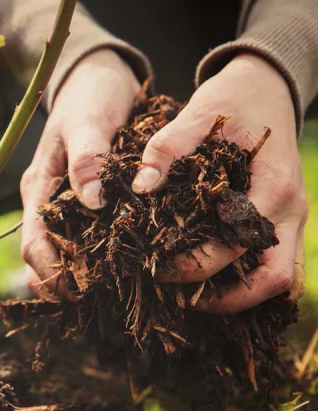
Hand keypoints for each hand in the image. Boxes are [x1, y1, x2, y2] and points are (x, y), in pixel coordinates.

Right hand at [20, 49, 139, 298]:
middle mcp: (48, 202)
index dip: (49, 273)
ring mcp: (66, 204)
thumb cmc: (90, 96)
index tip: (76, 293)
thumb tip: (92, 202)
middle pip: (44, 257)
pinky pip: (86, 239)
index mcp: (39, 188)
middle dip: (63, 284)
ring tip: (110, 297)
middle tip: (96, 306)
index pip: (33, 243)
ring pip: (63, 253)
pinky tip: (122, 271)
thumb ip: (88, 159)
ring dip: (79, 277)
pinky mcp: (87, 202)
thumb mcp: (89, 121)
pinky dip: (97, 259)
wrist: (98, 76)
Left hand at [132, 53, 307, 312]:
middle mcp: (290, 210)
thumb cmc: (233, 101)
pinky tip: (211, 285)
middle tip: (179, 298)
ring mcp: (293, 219)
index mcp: (273, 186)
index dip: (197, 265)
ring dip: (242, 297)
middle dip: (227, 298)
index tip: (158, 268)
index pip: (238, 245)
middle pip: (275, 279)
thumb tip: (141, 186)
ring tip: (193, 299)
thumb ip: (167, 148)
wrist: (267, 87)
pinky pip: (278, 266)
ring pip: (282, 280)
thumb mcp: (198, 114)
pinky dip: (250, 283)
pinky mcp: (284, 222)